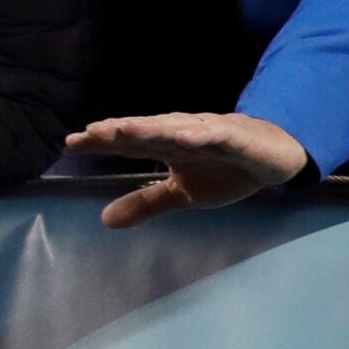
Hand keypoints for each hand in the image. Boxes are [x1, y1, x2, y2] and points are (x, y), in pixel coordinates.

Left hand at [64, 112, 308, 226]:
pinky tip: (183, 137)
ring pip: (176, 127)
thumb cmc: (227, 169)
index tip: (73, 142)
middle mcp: (182, 133)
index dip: (104, 141)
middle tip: (91, 132)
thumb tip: (104, 220)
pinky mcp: (236, 136)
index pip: (131, 142)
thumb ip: (147, 202)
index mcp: (167, 146)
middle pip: (147, 131)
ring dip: (151, 127)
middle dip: (120, 131)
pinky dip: (200, 134)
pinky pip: (217, 134)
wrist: (275, 157)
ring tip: (124, 129)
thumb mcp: (183, 193)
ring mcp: (209, 132)